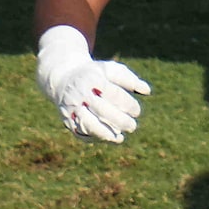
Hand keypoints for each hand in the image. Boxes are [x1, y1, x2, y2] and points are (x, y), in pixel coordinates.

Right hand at [35, 26, 147, 143]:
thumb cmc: (93, 76)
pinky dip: (98, 138)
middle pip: (103, 111)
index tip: (136, 111)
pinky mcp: (67, 121)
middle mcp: (79, 94)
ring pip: (89, 125)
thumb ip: (128, 79)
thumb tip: (146, 91)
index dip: (129, 105)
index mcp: (91, 80)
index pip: (114, 95)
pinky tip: (112, 138)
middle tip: (131, 126)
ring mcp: (71, 109)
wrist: (62, 79)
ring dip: (108, 133)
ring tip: (120, 136)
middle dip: (122, 121)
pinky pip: (81, 133)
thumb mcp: (109, 70)